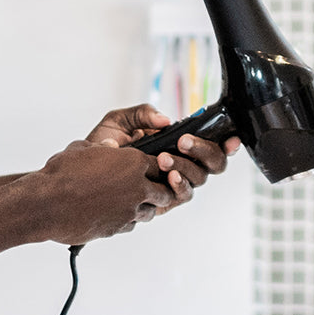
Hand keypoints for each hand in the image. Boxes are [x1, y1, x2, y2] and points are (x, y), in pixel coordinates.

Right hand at [32, 139, 178, 246]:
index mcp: (133, 163)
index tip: (147, 168)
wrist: (47, 203)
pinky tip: (114, 212)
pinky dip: (127, 219)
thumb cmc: (62, 172)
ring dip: (144, 206)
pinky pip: (132, 224)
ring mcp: (129, 211)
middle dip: (158, 189)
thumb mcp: (83, 148)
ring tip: (128, 201)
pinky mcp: (118, 228)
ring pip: (151, 211)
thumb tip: (111, 146)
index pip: (160, 165)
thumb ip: (103, 148)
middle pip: (164, 191)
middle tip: (145, 187)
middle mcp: (137, 188)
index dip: (155, 166)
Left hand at [86, 102, 240, 214]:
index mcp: (177, 144)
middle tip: (183, 142)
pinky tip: (167, 174)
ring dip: (185, 166)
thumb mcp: (120, 120)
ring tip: (164, 158)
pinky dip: (179, 184)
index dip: (227, 142)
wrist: (82, 169)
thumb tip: (166, 120)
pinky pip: (182, 195)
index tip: (231, 137)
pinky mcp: (164, 200)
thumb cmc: (103, 144)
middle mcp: (182, 164)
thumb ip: (143, 114)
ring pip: (199, 178)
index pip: (211, 143)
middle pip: (214, 163)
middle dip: (204, 150)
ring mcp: (175, 182)